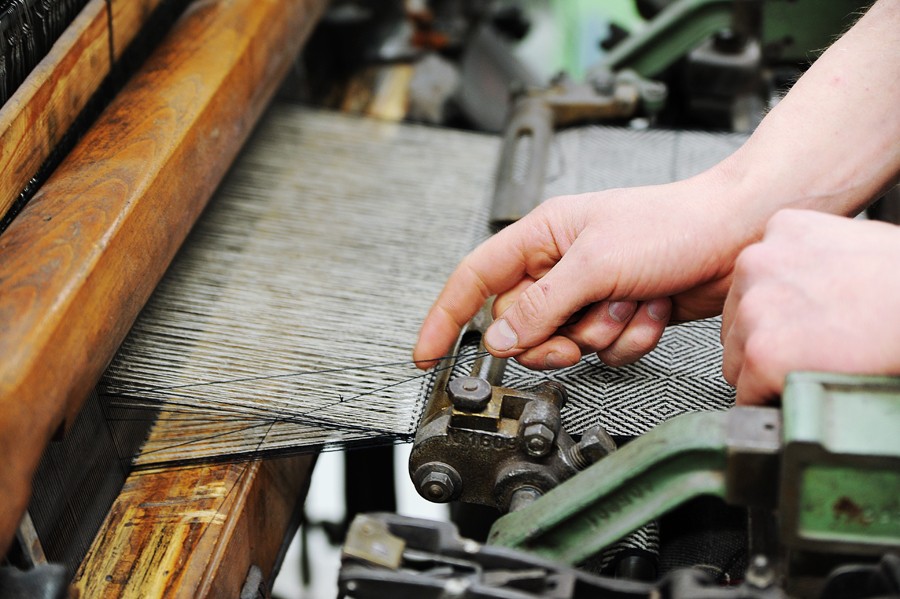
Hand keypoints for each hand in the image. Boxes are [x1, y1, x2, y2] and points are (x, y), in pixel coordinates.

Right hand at [414, 171, 747, 369]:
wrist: (736, 236)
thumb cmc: (672, 223)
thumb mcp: (595, 262)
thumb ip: (541, 305)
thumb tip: (499, 337)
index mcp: (541, 237)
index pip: (474, 278)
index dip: (446, 316)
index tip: (427, 352)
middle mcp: (559, 266)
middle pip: (521, 325)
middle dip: (552, 336)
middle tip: (576, 333)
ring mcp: (588, 294)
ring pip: (564, 342)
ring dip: (602, 332)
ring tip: (630, 300)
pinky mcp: (617, 315)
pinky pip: (604, 351)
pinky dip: (629, 338)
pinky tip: (650, 308)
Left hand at [722, 209, 899, 403]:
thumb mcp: (860, 243)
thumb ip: (815, 258)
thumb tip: (804, 286)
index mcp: (781, 231)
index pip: (752, 285)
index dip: (779, 314)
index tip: (807, 324)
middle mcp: (757, 264)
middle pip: (737, 322)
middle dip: (770, 343)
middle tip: (819, 351)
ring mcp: (755, 308)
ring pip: (738, 361)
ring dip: (770, 374)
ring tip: (821, 367)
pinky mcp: (763, 354)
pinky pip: (748, 394)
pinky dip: (774, 402)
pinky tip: (812, 387)